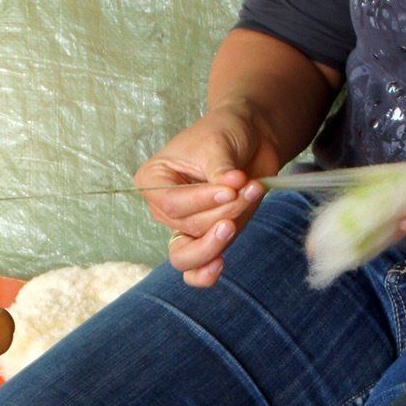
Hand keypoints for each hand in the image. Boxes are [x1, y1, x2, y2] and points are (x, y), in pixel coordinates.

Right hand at [135, 105, 283, 287]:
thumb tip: (230, 188)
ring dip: (222, 234)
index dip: (203, 201)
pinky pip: (197, 268)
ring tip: (244, 206)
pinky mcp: (208, 237)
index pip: (173, 204)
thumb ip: (219, 170)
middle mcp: (164, 208)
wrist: (252, 136)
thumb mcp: (218, 143)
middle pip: (186, 227)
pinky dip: (204, 273)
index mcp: (153, 181)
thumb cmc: (226, 132)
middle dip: (221, 213)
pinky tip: (218, 266)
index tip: (231, 187)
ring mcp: (186, 226)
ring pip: (192, 252)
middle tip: (244, 191)